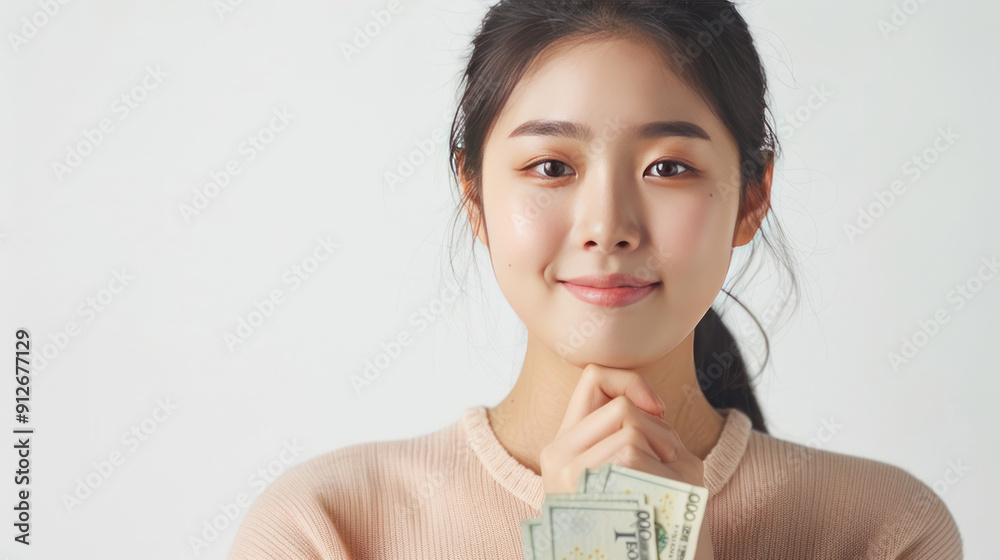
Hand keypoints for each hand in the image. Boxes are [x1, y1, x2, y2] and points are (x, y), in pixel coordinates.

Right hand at [539, 363, 713, 557]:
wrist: (645, 557)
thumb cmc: (641, 516)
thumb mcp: (626, 467)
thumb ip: (627, 432)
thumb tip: (652, 404)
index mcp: (566, 443)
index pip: (594, 377)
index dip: (630, 381)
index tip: (657, 407)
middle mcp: (557, 453)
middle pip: (621, 407)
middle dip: (657, 429)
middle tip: (668, 458)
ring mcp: (566, 470)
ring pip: (629, 429)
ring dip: (661, 450)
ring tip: (665, 480)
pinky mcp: (580, 483)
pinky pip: (630, 451)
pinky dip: (658, 468)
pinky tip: (660, 493)